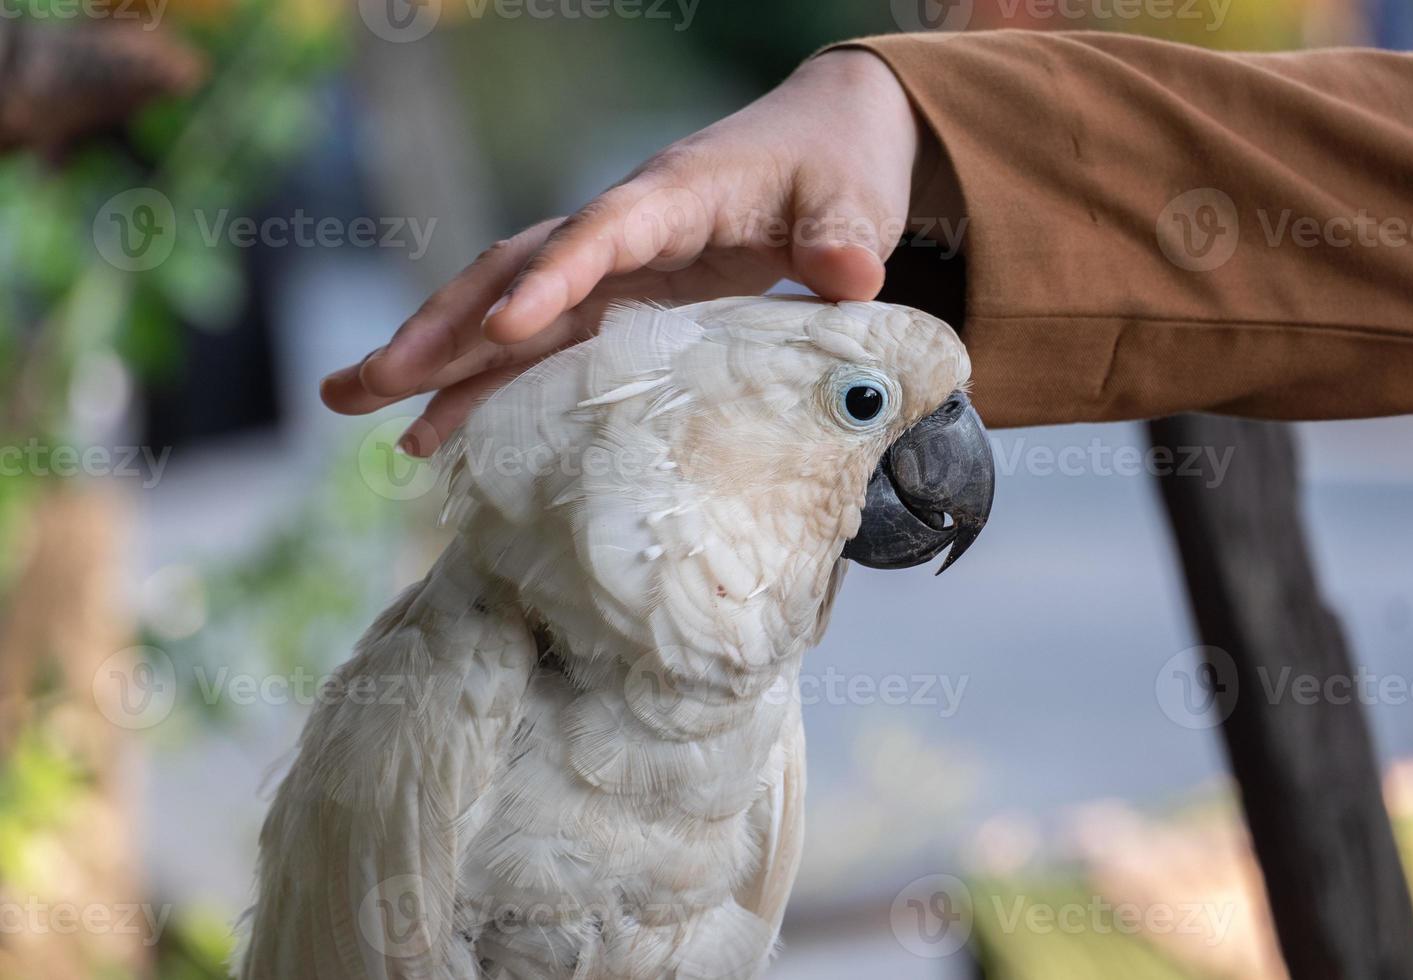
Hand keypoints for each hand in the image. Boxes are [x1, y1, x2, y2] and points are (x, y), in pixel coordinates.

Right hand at [321, 49, 932, 455]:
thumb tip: (845, 277)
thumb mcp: (854, 194)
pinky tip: (441, 428)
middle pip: (513, 271)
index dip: (549, 280)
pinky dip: (491, 383)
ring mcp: (612, 266)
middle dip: (440, 327)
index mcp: (675, 193)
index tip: (501, 329)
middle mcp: (622, 229)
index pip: (599, 234)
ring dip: (438, 360)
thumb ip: (844, 233)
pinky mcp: (618, 299)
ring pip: (505, 309)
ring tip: (362, 409)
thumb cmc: (837, 161)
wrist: (827, 140)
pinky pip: (541, 343)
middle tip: (364, 383)